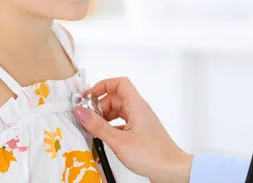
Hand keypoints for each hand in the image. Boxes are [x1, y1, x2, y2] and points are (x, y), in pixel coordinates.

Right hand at [73, 77, 193, 182]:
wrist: (171, 170)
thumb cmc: (154, 155)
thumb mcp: (119, 141)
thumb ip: (98, 126)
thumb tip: (82, 112)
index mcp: (137, 106)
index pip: (119, 83)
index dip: (103, 85)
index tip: (89, 96)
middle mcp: (139, 110)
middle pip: (115, 97)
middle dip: (100, 105)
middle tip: (88, 117)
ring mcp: (139, 121)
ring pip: (118, 110)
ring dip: (104, 116)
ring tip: (94, 128)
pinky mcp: (139, 132)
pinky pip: (122, 122)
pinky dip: (111, 126)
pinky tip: (105, 136)